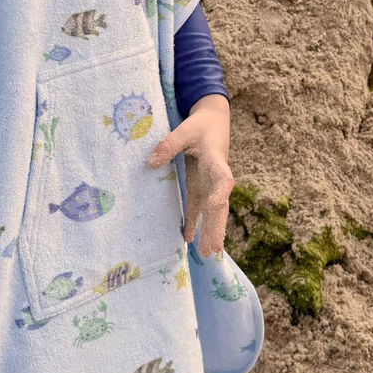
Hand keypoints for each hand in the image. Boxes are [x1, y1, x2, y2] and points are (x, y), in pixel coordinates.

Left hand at [145, 93, 232, 256]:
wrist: (214, 118)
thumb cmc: (201, 123)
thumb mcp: (185, 129)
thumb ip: (168, 145)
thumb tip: (150, 164)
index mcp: (216, 161)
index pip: (223, 181)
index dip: (219, 195)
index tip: (213, 207)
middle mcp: (217, 177)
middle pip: (220, 205)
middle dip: (216, 227)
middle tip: (213, 249)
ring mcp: (210, 183)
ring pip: (212, 212)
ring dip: (209, 231)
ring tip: (206, 253)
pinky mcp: (201, 185)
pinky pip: (199, 207)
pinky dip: (195, 223)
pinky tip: (188, 239)